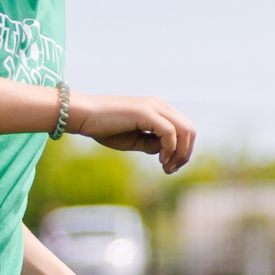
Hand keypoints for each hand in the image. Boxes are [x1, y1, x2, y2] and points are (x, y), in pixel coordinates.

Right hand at [75, 93, 196, 173]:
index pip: (184, 129)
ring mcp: (154, 106)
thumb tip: (166, 152)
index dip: (183, 151)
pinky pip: (170, 132)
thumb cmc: (105, 128)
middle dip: (185, 154)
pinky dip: (169, 149)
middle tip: (170, 170)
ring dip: (180, 153)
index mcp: (158, 109)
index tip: (169, 167)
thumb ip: (152, 144)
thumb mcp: (134, 140)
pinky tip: (160, 159)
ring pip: (185, 130)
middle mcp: (159, 105)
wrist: (84, 116)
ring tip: (167, 167)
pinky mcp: (146, 112)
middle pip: (190, 130)